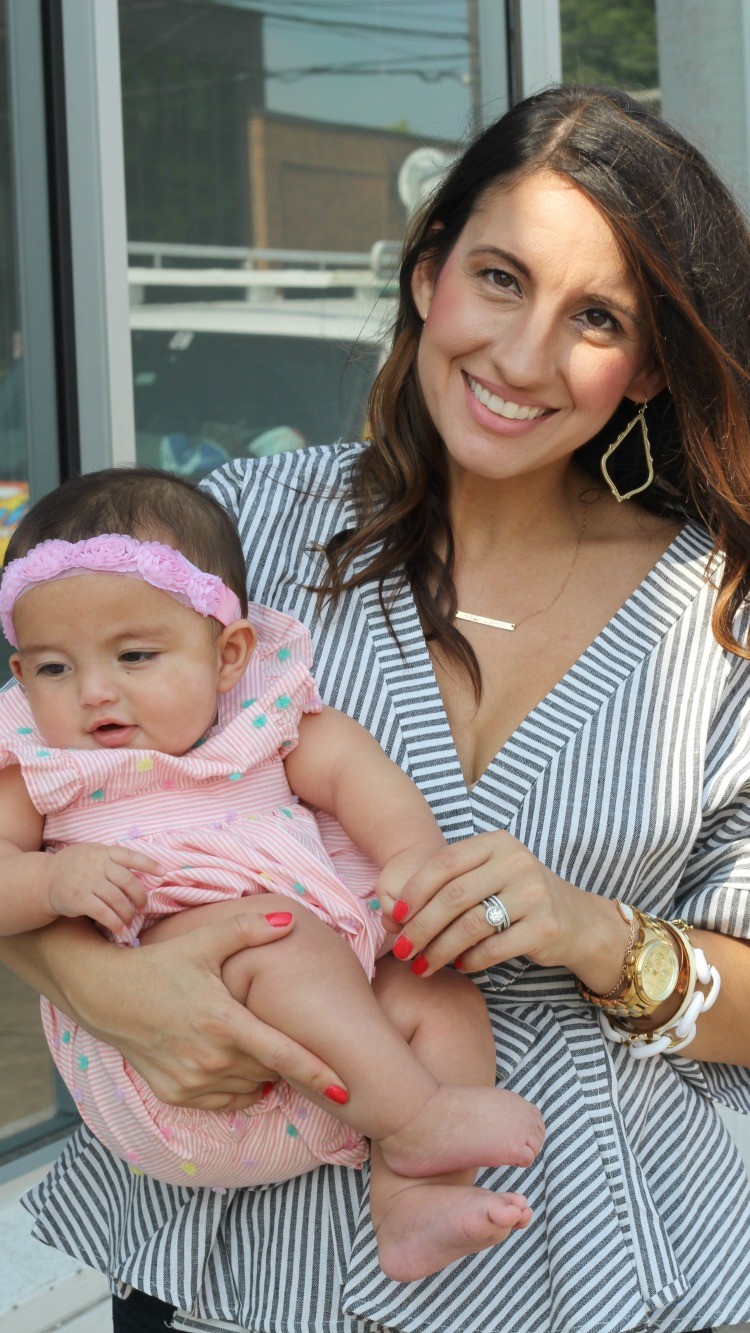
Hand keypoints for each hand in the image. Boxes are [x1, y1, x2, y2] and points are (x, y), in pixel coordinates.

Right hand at [46, 843, 158, 935]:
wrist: (44, 879)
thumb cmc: (75, 868)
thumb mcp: (92, 854)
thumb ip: (112, 860)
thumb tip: (142, 874)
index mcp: (103, 852)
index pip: (131, 856)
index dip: (149, 864)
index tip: (164, 872)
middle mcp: (96, 865)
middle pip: (128, 881)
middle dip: (139, 896)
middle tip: (143, 906)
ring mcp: (87, 881)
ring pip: (118, 899)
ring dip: (128, 913)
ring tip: (130, 920)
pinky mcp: (79, 899)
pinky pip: (103, 913)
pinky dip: (115, 923)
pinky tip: (121, 930)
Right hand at [73, 911, 348, 1110]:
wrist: (107, 996)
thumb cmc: (160, 965)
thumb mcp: (204, 943)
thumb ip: (249, 930)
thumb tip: (289, 918)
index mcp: (225, 1022)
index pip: (283, 1056)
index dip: (318, 1074)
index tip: (348, 1089)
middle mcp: (211, 1059)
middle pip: (271, 1071)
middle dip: (282, 1055)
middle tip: (275, 1029)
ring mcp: (193, 1082)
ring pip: (250, 1086)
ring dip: (260, 1071)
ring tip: (247, 1040)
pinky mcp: (177, 1095)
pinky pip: (224, 1100)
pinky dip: (237, 1085)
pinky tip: (230, 1060)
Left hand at [385, 831, 629, 992]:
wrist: (578, 920)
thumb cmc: (519, 897)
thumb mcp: (490, 875)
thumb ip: (451, 885)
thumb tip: (394, 913)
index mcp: (497, 843)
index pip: (444, 863)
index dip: (415, 890)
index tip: (397, 917)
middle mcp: (516, 862)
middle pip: (453, 897)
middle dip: (421, 928)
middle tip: (401, 951)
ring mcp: (533, 893)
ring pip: (470, 925)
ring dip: (439, 951)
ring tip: (422, 967)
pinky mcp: (544, 927)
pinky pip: (493, 949)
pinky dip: (469, 961)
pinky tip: (458, 967)